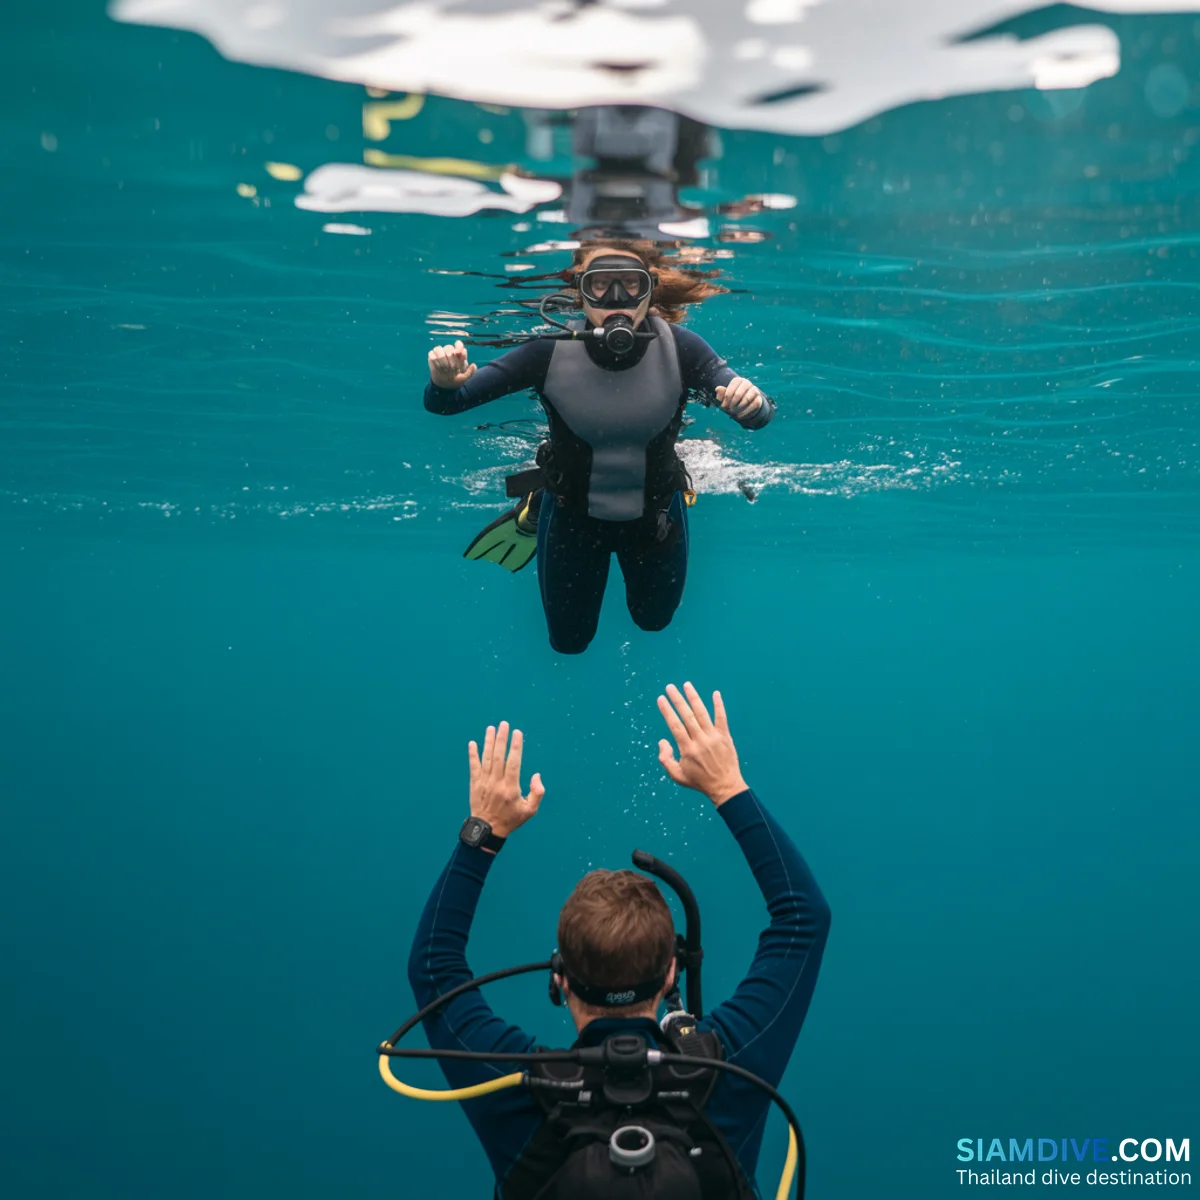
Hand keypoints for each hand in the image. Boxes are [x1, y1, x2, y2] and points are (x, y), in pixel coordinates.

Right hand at [429, 340, 477, 388]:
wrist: (445, 385)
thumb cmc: (455, 379)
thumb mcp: (464, 378)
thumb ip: (470, 372)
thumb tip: (474, 365)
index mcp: (458, 353)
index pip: (458, 344)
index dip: (458, 347)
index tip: (459, 353)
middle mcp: (449, 351)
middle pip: (449, 348)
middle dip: (452, 360)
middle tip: (453, 369)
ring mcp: (440, 352)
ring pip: (439, 349)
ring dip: (443, 360)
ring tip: (446, 369)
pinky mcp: (432, 356)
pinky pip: (432, 355)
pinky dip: (436, 362)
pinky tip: (439, 368)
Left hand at [468, 721, 544, 839]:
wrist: (487, 830)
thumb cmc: (511, 819)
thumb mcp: (530, 810)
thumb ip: (537, 792)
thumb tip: (536, 775)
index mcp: (511, 788)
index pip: (513, 763)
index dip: (515, 747)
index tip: (517, 733)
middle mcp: (496, 783)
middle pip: (499, 757)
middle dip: (501, 739)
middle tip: (504, 724)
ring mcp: (484, 783)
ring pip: (486, 759)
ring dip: (488, 742)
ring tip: (491, 728)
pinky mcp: (475, 784)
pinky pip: (473, 767)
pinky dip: (472, 755)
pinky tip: (472, 743)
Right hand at [656, 683, 747, 806]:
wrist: (725, 786)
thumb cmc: (699, 781)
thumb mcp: (677, 776)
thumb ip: (665, 759)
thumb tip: (662, 741)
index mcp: (687, 749)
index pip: (675, 725)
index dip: (667, 711)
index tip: (661, 699)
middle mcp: (700, 740)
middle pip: (687, 716)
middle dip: (677, 700)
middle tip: (670, 687)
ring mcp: (714, 737)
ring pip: (702, 713)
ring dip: (694, 698)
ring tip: (686, 685)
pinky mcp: (725, 736)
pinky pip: (722, 718)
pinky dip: (719, 705)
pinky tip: (715, 693)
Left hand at [715, 376, 763, 419]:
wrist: (743, 404)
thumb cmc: (731, 399)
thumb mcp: (724, 397)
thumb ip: (721, 393)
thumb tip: (717, 389)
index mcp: (737, 381)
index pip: (731, 389)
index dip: (726, 399)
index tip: (723, 406)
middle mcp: (747, 383)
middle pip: (738, 394)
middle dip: (732, 404)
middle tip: (729, 410)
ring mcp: (754, 390)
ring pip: (746, 399)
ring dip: (739, 408)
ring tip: (734, 413)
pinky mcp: (759, 399)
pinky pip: (753, 405)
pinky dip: (746, 412)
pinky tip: (740, 416)